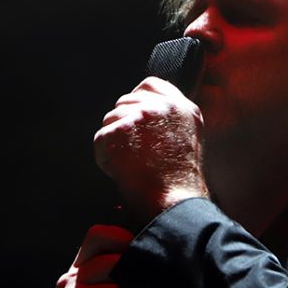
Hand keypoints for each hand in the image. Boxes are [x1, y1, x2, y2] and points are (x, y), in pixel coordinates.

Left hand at [93, 77, 208, 218]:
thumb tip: (142, 111)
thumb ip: (168, 119)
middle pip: (125, 102)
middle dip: (124, 124)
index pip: (149, 85)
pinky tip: (123, 171)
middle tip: (136, 152)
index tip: (135, 118)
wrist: (174, 201)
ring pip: (110, 120)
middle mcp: (161, 106)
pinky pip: (100, 140)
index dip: (137, 100)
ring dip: (114, 142)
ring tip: (132, 164)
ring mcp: (139, 117)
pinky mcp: (118, 132)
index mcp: (181, 107)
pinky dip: (105, 158)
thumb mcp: (188, 138)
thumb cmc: (179, 180)